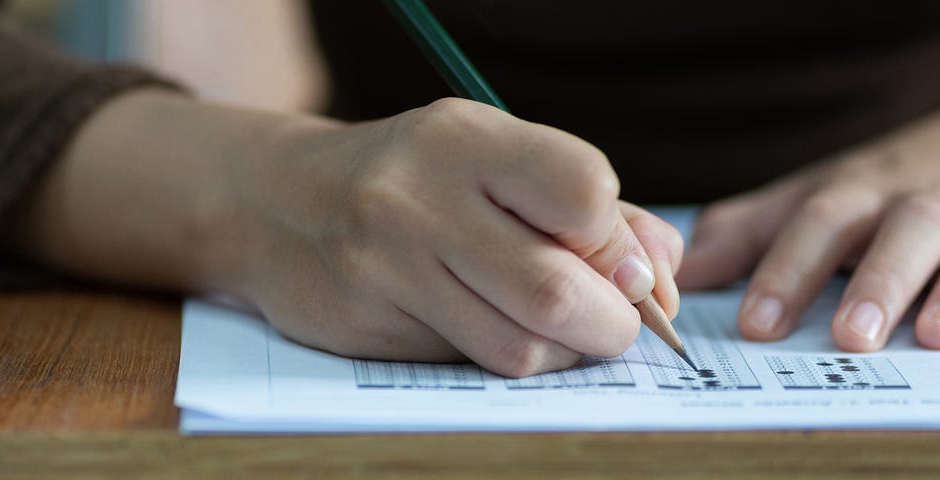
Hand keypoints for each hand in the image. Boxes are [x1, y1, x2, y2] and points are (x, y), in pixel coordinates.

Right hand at [221, 98, 683, 376]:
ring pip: (518, 346)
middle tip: (614, 324)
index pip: (583, 193)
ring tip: (554, 327)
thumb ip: (592, 211)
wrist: (277, 201)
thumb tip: (662, 276)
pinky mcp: (366, 321)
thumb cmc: (418, 180)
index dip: (620, 245)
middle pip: (557, 291)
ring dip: (561, 353)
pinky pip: (468, 363)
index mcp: (466, 138)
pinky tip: (490, 327)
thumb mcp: (497, 161)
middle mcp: (418, 195)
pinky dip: (504, 358)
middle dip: (612, 325)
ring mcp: (385, 264)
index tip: (622, 264)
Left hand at [676, 85, 939, 350]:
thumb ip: (751, 232)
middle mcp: (923, 201)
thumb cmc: (901, 184)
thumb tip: (681, 275)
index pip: (816, 224)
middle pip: (899, 233)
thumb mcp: (824, 193)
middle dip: (875, 283)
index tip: (755, 323)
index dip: (784, 271)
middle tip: (851, 336)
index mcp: (859, 193)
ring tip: (937, 337)